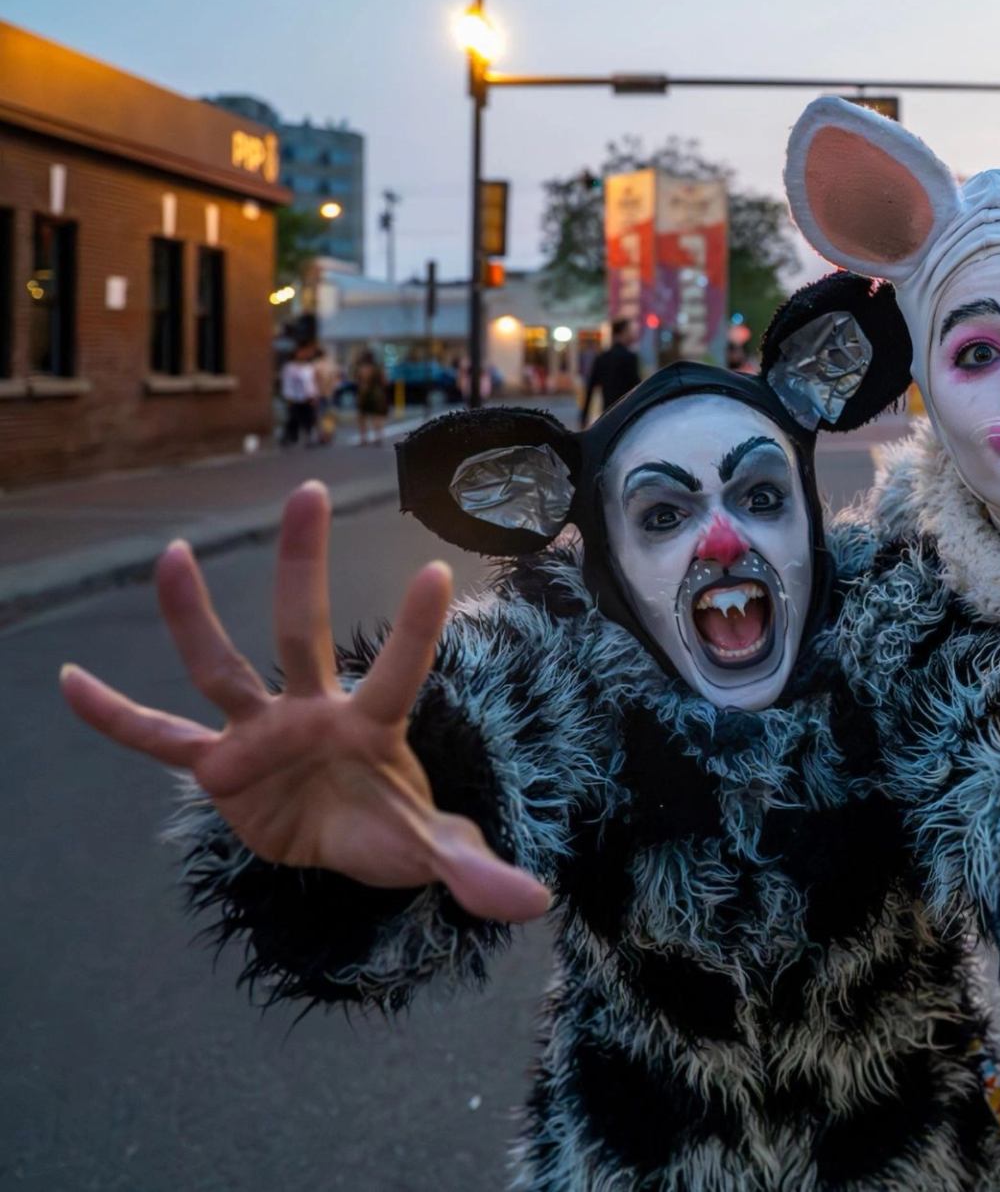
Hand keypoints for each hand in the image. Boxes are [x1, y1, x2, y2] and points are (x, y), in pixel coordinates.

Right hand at [59, 482, 549, 923]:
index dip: (417, 630)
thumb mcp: (436, 854)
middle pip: (305, 629)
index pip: (400, 672)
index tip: (437, 569)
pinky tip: (69, 681)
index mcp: (373, 725)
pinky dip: (116, 717)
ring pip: (222, 665)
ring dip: (193, 616)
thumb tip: (537, 903)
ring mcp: (262, 731)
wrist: (344, 847)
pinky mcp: (219, 765)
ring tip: (173, 554)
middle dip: (305, 565)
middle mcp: (314, 710)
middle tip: (309, 488)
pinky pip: (160, 737)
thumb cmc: (393, 828)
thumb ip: (477, 870)